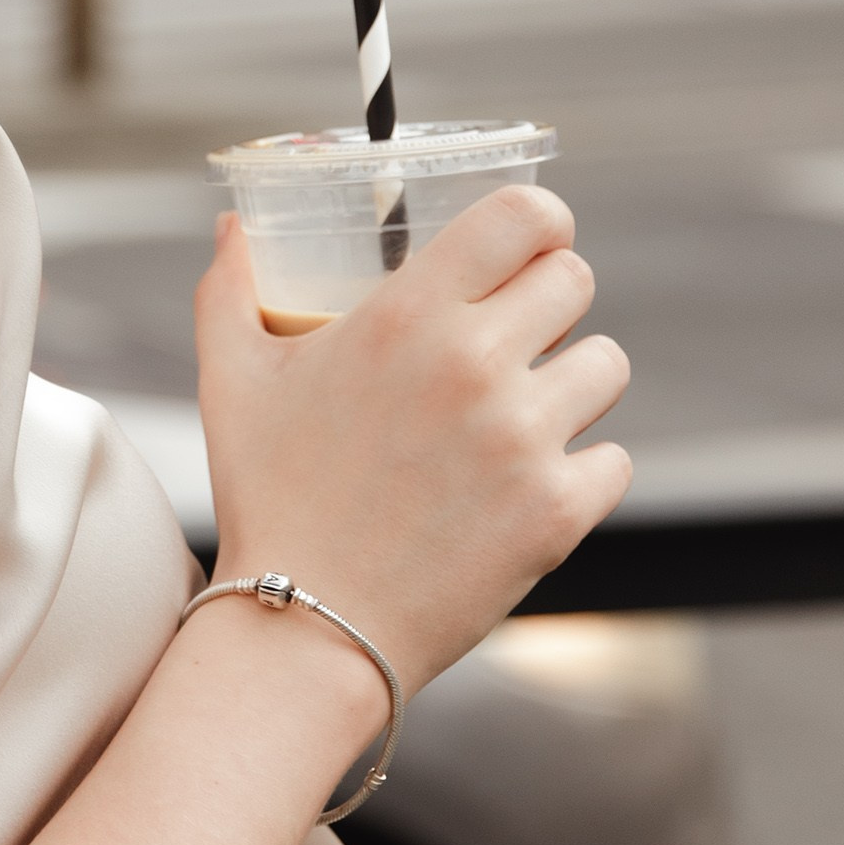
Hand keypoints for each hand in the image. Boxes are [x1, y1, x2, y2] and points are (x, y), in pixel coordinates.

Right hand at [194, 184, 629, 696]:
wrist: (307, 627)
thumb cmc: (269, 497)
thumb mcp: (232, 381)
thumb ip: (230, 289)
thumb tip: (235, 226)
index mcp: (405, 317)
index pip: (525, 216)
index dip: (542, 221)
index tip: (533, 244)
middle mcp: (473, 365)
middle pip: (575, 281)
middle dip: (550, 302)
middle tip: (515, 336)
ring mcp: (523, 440)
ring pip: (606, 365)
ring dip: (573, 382)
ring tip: (523, 415)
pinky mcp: (557, 511)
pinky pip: (613, 459)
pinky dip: (580, 471)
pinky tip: (526, 486)